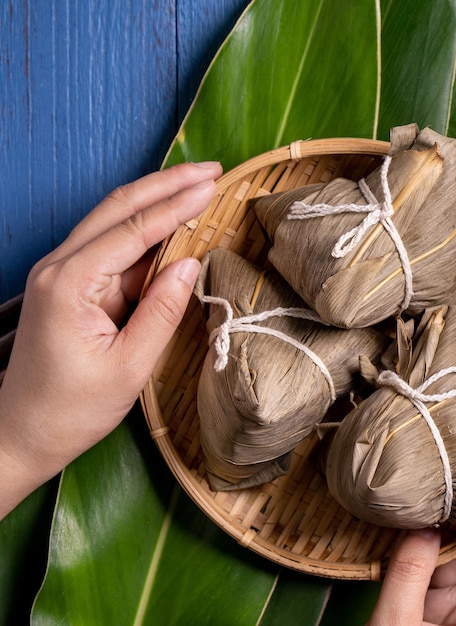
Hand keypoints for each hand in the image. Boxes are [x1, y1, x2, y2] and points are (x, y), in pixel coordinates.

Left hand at [0, 161, 220, 518]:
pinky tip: (173, 225)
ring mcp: (63, 273)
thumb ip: (162, 311)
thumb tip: (190, 264)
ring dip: (157, 202)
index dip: (176, 205)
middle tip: (211, 170)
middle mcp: (60, 266)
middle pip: (118, 208)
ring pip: (114, 222)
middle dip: (166, 185)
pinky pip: (114, 250)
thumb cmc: (71, 409)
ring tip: (197, 187)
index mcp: (69, 283)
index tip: (212, 186)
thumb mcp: (128, 367)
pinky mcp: (72, 286)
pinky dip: (147, 234)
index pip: (133, 230)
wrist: (23, 434)